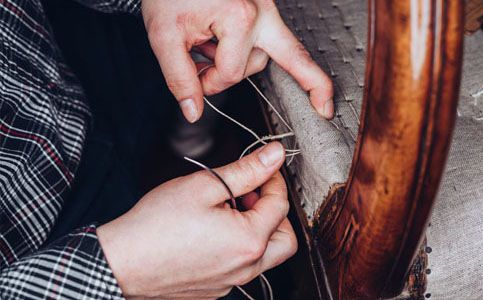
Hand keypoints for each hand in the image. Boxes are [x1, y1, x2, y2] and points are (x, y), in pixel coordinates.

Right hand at [97, 142, 296, 298]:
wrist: (121, 263)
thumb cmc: (157, 224)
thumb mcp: (205, 185)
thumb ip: (247, 170)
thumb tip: (274, 155)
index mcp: (249, 241)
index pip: (280, 205)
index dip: (274, 180)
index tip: (261, 168)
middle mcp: (246, 268)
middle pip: (285, 239)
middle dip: (275, 212)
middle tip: (251, 194)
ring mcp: (231, 283)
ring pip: (265, 256)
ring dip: (258, 230)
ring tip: (228, 211)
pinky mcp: (215, 290)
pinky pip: (241, 268)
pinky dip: (238, 247)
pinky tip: (212, 232)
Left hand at [141, 0, 333, 122]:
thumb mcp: (164, 35)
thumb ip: (180, 78)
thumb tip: (193, 111)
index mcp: (241, 18)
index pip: (232, 73)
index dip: (209, 84)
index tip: (193, 79)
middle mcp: (263, 11)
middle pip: (280, 60)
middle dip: (291, 81)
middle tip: (321, 107)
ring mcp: (266, 7)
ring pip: (265, 53)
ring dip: (239, 62)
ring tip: (207, 49)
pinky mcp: (262, 6)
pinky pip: (267, 37)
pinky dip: (249, 50)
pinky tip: (223, 48)